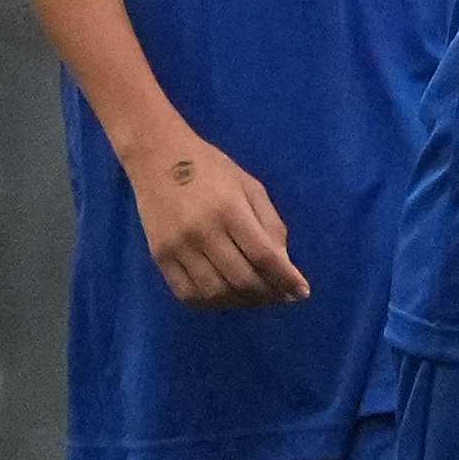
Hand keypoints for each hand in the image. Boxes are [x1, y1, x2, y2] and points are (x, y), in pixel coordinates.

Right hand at [129, 137, 305, 310]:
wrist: (156, 156)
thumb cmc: (209, 168)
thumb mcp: (249, 186)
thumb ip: (270, 224)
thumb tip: (284, 265)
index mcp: (229, 208)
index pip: (263, 255)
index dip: (286, 279)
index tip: (302, 293)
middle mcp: (202, 230)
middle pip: (242, 279)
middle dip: (268, 294)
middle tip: (281, 296)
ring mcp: (177, 246)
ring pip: (216, 292)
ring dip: (242, 302)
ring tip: (256, 297)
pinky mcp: (159, 256)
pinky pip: (187, 293)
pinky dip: (211, 303)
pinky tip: (226, 296)